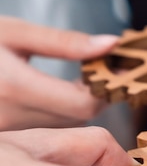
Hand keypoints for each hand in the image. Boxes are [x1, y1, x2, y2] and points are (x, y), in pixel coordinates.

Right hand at [0, 16, 117, 129]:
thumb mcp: (15, 32)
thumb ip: (65, 42)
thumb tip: (111, 44)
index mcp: (14, 87)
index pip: (83, 104)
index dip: (106, 88)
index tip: (117, 67)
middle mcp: (10, 116)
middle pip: (78, 117)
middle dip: (98, 93)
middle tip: (106, 68)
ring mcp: (7, 129)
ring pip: (65, 124)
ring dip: (80, 103)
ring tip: (83, 76)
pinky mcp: (6, 133)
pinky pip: (47, 126)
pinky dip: (61, 110)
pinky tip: (60, 90)